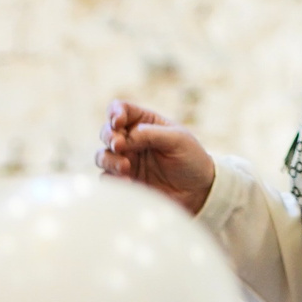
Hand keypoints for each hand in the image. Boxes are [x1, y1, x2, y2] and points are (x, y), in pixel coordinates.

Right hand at [97, 100, 216, 214]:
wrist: (198, 192)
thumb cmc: (191, 159)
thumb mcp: (178, 140)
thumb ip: (150, 134)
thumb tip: (125, 137)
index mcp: (144, 123)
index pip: (121, 110)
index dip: (114, 113)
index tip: (118, 123)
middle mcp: (131, 140)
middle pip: (106, 132)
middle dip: (109, 137)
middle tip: (119, 146)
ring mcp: (126, 161)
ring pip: (102, 156)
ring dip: (110, 160)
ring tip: (126, 168)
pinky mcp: (125, 182)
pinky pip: (107, 179)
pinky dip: (113, 180)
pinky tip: (129, 183)